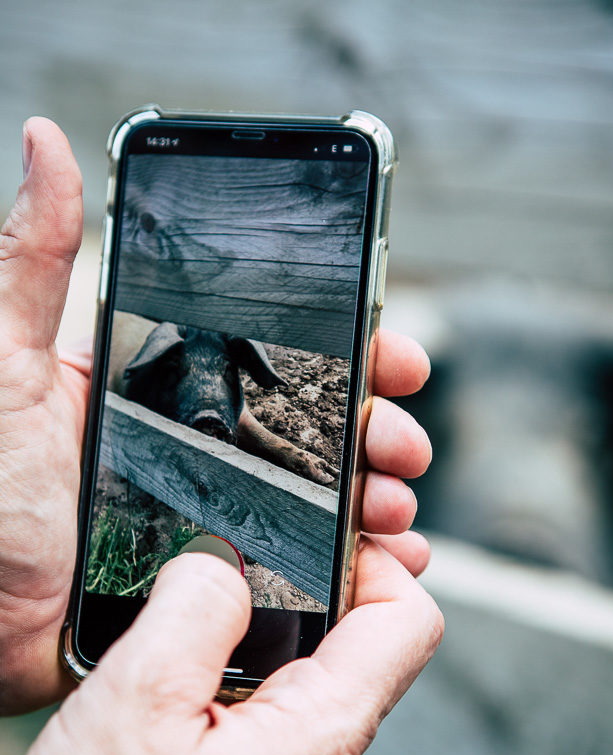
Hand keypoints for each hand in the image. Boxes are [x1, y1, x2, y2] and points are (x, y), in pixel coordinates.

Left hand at [0, 118, 431, 713]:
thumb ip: (32, 264)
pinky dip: (353, 563)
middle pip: (314, 424)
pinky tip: (384, 558)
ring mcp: (214, 514)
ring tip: (392, 502)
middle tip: (400, 441)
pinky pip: (305, 565)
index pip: (272, 353)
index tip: (390, 353)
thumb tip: (46, 144)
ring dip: (375, 494)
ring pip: (321, 495)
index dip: (343, 349)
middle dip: (376, 426)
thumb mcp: (7, 369)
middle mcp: (196, 446)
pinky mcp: (220, 580)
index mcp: (160, 386)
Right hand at [0, 542, 442, 754]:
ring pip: (303, 700)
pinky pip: (266, 745)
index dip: (377, 565)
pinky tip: (169, 714)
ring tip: (184, 646)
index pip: (410, 624)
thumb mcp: (138, 702)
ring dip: (255, 658)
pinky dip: (231, 707)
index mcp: (322, 739)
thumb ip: (196, 611)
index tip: (320, 539)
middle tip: (230, 578)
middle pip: (355, 657)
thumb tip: (224, 564)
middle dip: (302, 603)